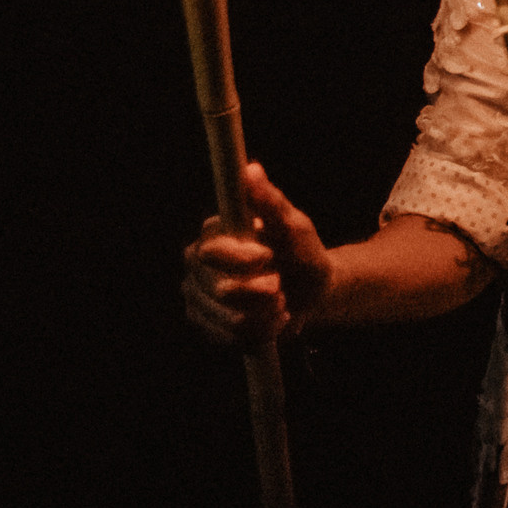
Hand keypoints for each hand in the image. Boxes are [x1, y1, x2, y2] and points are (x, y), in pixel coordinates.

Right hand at [181, 163, 334, 346]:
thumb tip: (251, 169)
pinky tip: (271, 320)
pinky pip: (229, 338)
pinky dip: (259, 332)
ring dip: (264, 314)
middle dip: (259, 292)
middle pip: (220, 289)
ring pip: (227, 318)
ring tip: (280, 301)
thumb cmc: (301, 252)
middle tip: (279, 285)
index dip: (240, 259)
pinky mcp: (205, 324)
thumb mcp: (295, 226)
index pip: (212, 251)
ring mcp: (197, 296)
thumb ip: (271, 202)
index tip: (267, 256)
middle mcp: (197, 264)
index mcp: (214, 235)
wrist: (310, 292)